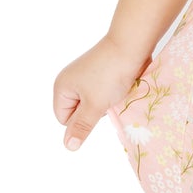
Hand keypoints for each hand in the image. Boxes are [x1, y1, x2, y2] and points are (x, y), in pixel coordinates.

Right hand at [53, 35, 149, 151]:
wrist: (131, 45)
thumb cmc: (111, 75)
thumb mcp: (95, 105)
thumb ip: (81, 126)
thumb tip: (68, 147)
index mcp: (62, 87)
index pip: (64, 119)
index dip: (81, 119)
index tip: (96, 106)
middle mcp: (70, 80)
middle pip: (79, 111)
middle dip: (94, 111)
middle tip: (107, 98)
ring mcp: (86, 75)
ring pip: (94, 103)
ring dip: (106, 103)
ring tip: (116, 90)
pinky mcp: (101, 72)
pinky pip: (104, 92)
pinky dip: (113, 93)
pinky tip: (121, 86)